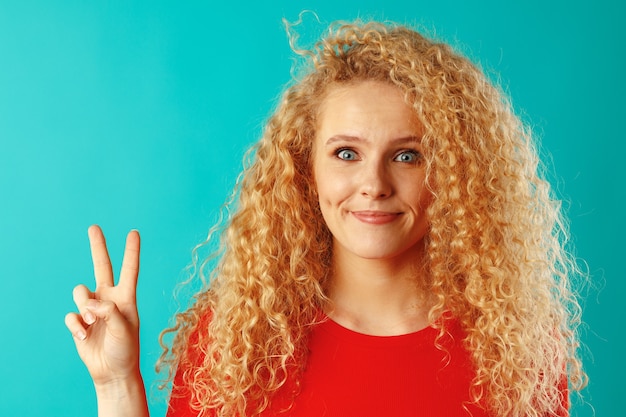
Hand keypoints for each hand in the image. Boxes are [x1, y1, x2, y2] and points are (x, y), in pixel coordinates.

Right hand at [65, 225, 141, 386]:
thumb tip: (90, 302)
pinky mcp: (79, 321)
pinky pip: (71, 315)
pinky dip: (76, 325)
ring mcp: (93, 309)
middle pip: (102, 267)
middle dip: (98, 247)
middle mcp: (109, 298)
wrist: (112, 371)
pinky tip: (84, 336)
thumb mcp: (124, 328)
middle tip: (94, 227)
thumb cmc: (125, 350)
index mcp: (126, 298)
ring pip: (80, 292)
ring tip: (92, 322)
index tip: (134, 232)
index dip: (131, 252)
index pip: (129, 270)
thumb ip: (109, 311)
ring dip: (84, 307)